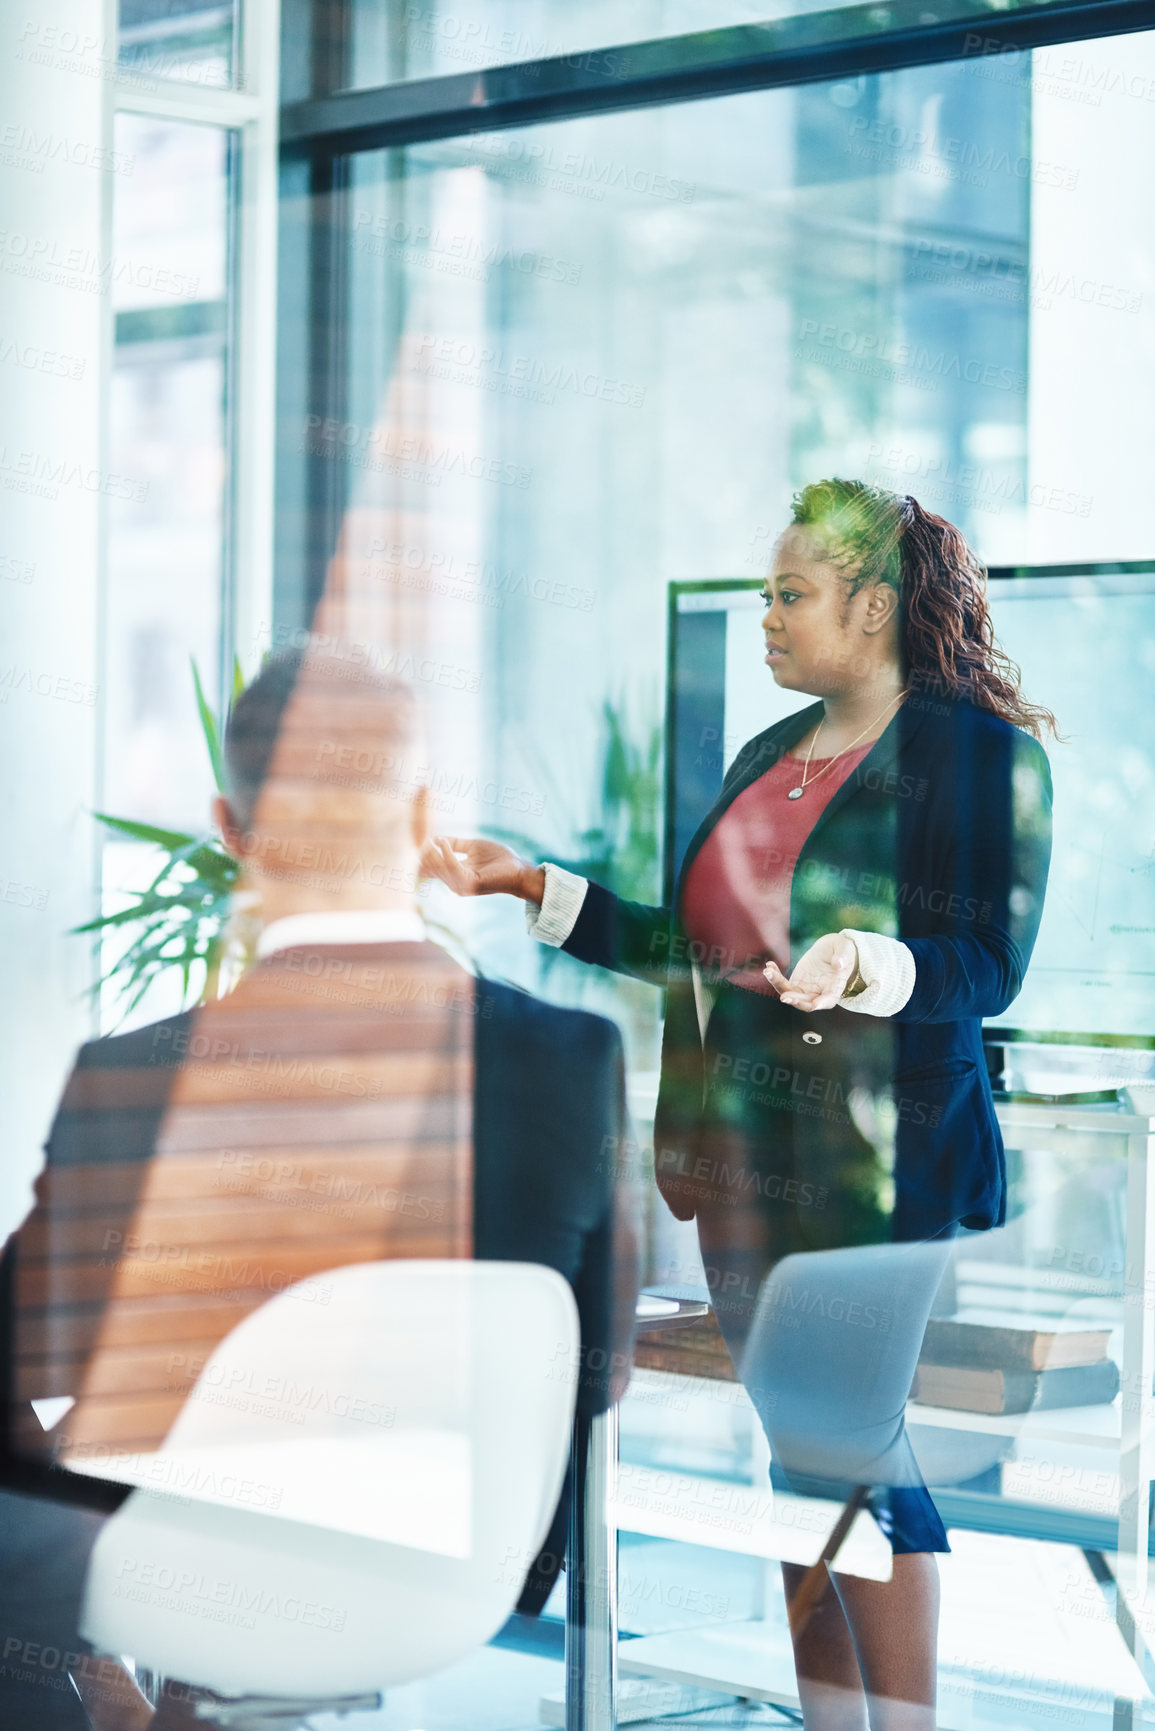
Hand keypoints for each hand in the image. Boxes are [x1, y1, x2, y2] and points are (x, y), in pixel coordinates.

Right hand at [419, 835, 544, 903]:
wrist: (519, 870)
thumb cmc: (500, 859)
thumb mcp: (473, 847)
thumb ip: (455, 844)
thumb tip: (435, 837)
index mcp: (454, 875)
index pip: (431, 866)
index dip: (420, 853)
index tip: (409, 837)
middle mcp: (454, 883)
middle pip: (431, 867)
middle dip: (421, 851)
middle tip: (412, 832)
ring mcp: (461, 885)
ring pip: (439, 867)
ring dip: (431, 851)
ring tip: (424, 836)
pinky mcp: (469, 884)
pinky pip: (452, 867)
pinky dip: (446, 854)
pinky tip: (442, 842)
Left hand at [763, 933, 859, 1010]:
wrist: (831, 950)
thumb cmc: (843, 951)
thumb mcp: (845, 948)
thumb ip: (843, 956)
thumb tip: (839, 964)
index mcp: (835, 988)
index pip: (829, 1000)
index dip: (822, 1003)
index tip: (814, 1004)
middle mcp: (819, 994)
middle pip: (806, 1002)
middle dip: (796, 1000)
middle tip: (784, 997)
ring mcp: (806, 991)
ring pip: (791, 994)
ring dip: (778, 985)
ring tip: (768, 972)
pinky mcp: (796, 984)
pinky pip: (783, 984)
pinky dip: (775, 977)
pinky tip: (769, 965)